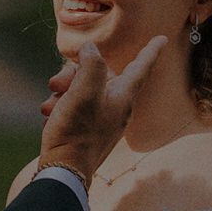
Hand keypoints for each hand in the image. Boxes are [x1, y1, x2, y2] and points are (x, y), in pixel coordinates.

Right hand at [38, 36, 166, 185]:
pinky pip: (74, 106)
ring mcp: (100, 119)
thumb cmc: (76, 133)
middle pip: (99, 74)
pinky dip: (60, 106)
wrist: (63, 172)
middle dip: (74, 73)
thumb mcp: (83, 92)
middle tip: (55, 84)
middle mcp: (115, 107)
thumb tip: (91, 50)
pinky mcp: (86, 129)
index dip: (150, 51)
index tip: (163, 38)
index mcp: (122, 98)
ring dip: (62, 91)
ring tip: (50, 104)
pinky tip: (49, 115)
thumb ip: (91, 66)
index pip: (140, 67)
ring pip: (82, 88)